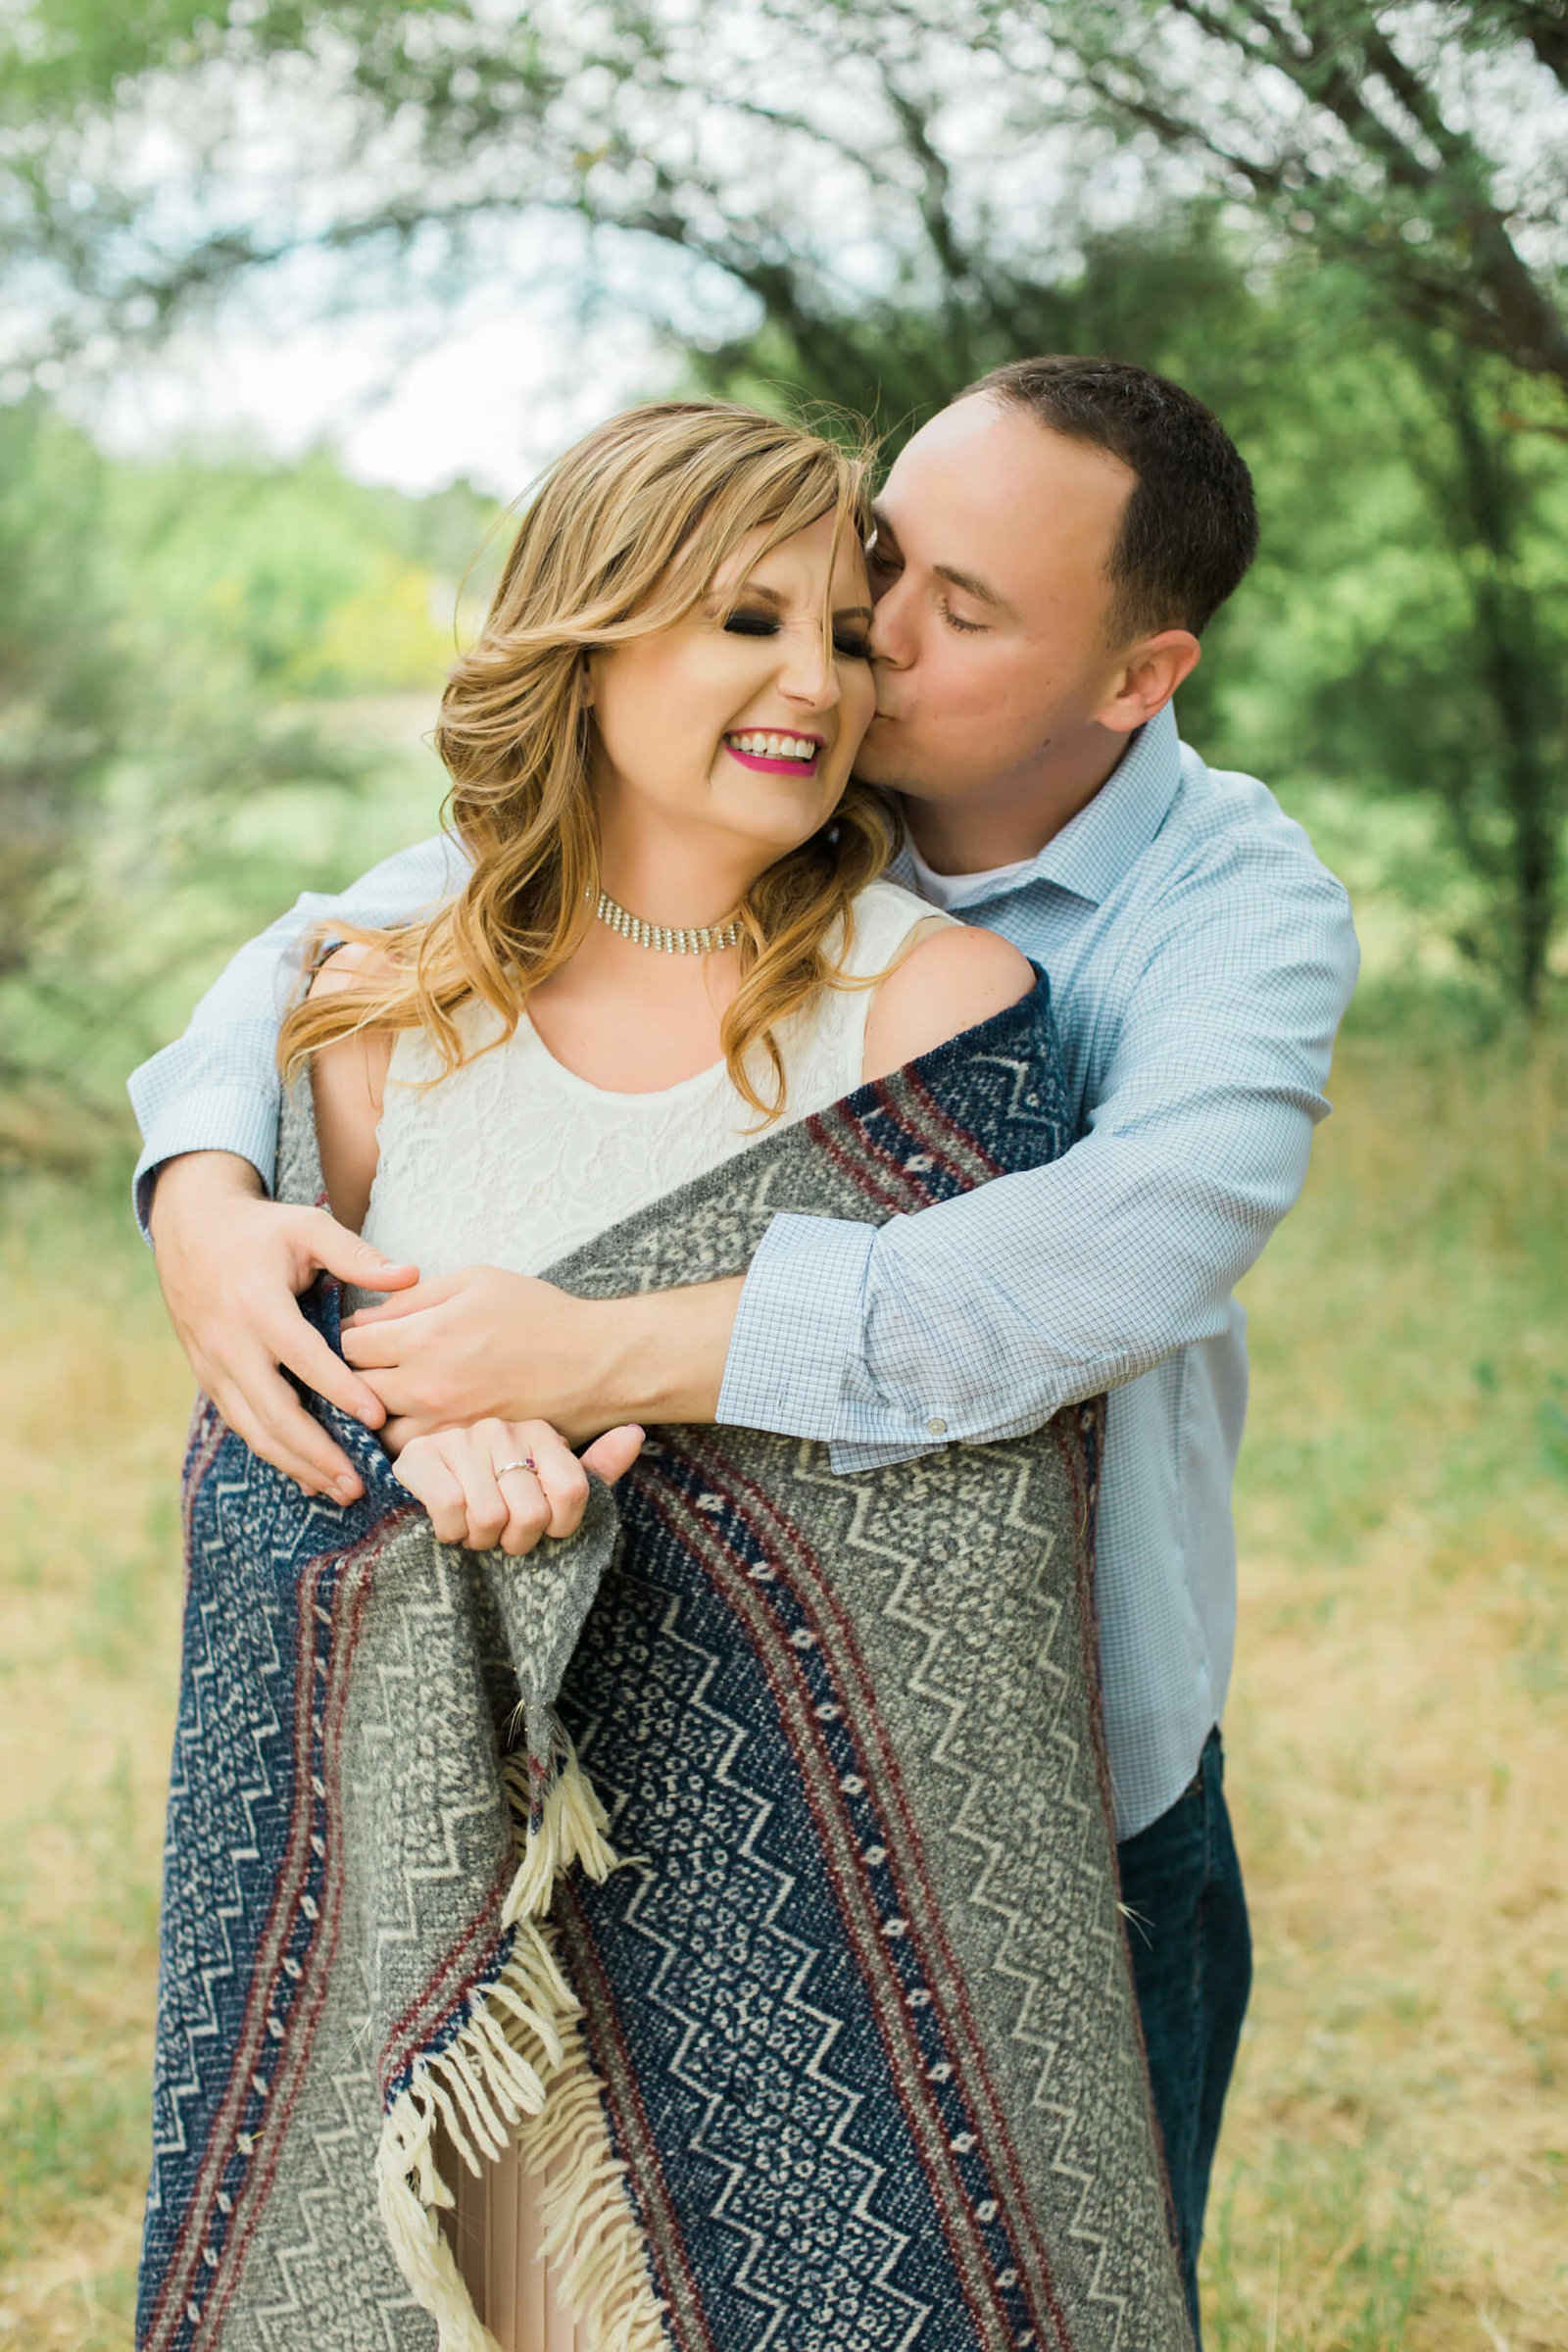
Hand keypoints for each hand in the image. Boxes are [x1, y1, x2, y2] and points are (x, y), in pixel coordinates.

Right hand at [148, 1150, 420, 1502]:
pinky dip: (274, 1453)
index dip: (339, 1390)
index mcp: (256, 1305)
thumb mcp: (308, 1227)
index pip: (302, 1358)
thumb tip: (411, 1274)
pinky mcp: (208, 1378)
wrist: (189, 1228)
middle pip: (273, 1411)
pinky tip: (307, 1473)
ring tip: (340, 1491)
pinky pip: (242, 1425)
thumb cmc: (260, 1229)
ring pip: (254, 1429)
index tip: (376, 1418)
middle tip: (359, 1483)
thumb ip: (357, 1255)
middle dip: (317, 1452)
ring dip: (296, 1465)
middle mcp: (229, 1343)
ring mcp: (213, 1366)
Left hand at [343, 1264, 615, 1447]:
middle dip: (355, 1376)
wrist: (595, 1363)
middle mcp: (425, 1387)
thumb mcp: (475, 1280)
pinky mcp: (464, 1450)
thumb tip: (368, 1315)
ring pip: (376, 1430)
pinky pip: (413, 1456)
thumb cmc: (539, 1314)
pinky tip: (421, 1422)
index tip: (366, 1336)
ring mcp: (444, 1425)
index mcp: (423, 1336)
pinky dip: (408, 1441)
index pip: (348, 1343)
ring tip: (392, 1398)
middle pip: (353, 1390)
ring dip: (377, 1415)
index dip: (351, 1336)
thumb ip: (413, 1295)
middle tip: (372, 1368)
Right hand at [392, 1417, 644, 1555]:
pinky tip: (445, 1526)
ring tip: (471, 1529)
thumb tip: (636, 1434)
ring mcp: (459, 1439)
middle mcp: (501, 1428)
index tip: (542, 1533)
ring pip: (492, 1517)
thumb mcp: (547, 1490)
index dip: (559, 1529)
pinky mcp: (420, 1456)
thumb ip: (594, 1470)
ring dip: (480, 1541)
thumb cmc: (491, 1502)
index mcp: (539, 1432)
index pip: (574, 1492)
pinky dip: (450, 1534)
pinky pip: (453, 1512)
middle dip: (515, 1541)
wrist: (415, 1507)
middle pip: (533, 1513)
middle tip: (498, 1535)